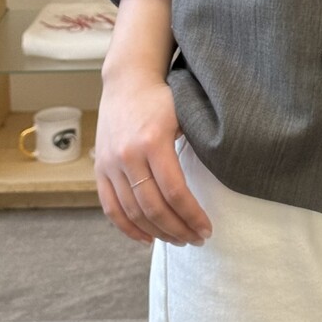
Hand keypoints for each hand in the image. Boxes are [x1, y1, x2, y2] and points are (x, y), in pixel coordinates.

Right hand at [95, 72, 211, 248]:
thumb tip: (221, 179)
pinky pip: (111, 208)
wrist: (127, 82)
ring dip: (157, 232)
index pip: (175, 191)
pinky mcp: (100, 170)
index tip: (207, 229)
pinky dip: (128, 228)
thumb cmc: (162, 99)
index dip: (192, 215)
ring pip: (133, 212)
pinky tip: (147, 238)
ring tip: (178, 240)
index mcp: (153, 141)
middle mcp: (128, 156)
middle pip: (154, 207)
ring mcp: (111, 164)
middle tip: (196, 239)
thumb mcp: (184, 114)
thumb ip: (196, 145)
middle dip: (178, 229)